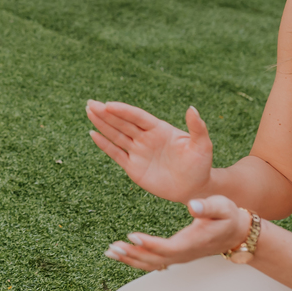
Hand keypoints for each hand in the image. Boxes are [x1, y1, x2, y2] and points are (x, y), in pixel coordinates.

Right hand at [87, 100, 212, 202]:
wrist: (195, 188)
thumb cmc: (201, 165)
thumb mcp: (202, 145)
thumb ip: (197, 127)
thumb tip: (192, 108)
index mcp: (160, 129)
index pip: (138, 117)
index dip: (123, 111)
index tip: (108, 104)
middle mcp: (146, 138)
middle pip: (122, 123)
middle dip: (106, 113)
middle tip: (90, 103)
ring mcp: (138, 152)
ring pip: (116, 135)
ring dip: (102, 124)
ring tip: (89, 111)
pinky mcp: (133, 167)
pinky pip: (116, 153)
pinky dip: (104, 144)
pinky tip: (93, 134)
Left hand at [105, 196, 249, 270]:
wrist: (237, 233)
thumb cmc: (228, 217)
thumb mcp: (223, 207)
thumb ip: (208, 206)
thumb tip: (193, 206)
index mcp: (193, 242)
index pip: (168, 247)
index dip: (149, 244)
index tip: (132, 236)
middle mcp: (184, 254)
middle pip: (155, 260)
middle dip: (132, 255)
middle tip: (112, 248)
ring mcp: (179, 257)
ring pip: (152, 264)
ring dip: (130, 259)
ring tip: (110, 252)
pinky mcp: (176, 255)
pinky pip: (153, 262)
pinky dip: (136, 259)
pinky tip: (121, 254)